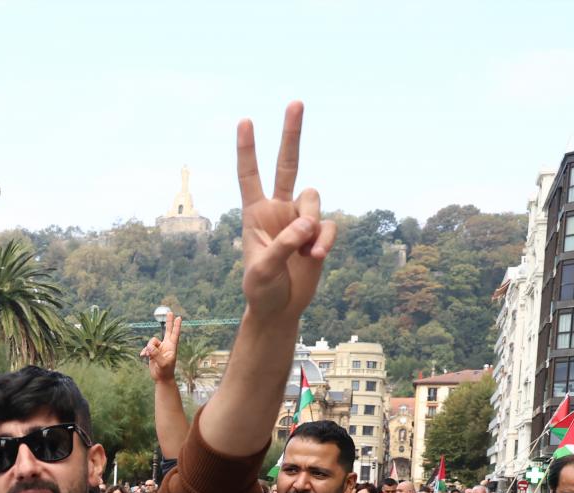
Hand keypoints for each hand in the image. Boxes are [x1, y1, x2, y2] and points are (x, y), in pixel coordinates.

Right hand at [142, 313, 180, 382]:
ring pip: (152, 341)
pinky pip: (147, 348)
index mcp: (171, 347)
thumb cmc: (165, 371)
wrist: (161, 378)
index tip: (179, 317)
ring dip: (148, 348)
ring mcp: (159, 348)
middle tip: (170, 312)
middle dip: (168, 322)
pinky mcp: (153, 352)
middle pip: (167, 331)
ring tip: (148, 356)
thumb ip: (156, 354)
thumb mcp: (162, 364)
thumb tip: (150, 346)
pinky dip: (144, 351)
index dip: (176, 326)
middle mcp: (166, 346)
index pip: (175, 334)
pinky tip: (143, 356)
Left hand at [237, 102, 335, 322]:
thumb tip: (307, 223)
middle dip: (291, 135)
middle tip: (295, 102)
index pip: (249, 175)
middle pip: (287, 165)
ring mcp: (300, 219)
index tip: (245, 121)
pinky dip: (324, 240)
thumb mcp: (263, 270)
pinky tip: (314, 257)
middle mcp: (278, 209)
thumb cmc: (261, 289)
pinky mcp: (318, 234)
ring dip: (312, 225)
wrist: (280, 308)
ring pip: (314, 200)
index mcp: (254, 214)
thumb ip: (282, 244)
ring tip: (305, 252)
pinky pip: (328, 227)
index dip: (247, 150)